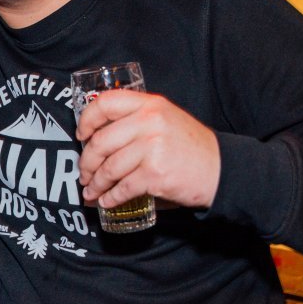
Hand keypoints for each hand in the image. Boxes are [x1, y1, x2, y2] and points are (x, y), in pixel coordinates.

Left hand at [75, 90, 220, 209]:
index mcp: (150, 104)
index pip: (105, 103)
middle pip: (101, 141)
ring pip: (109, 167)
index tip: (81, 136)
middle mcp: (149, 122)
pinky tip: (107, 200)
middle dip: (86, 162)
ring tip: (92, 191)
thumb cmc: (190, 146)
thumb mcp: (166, 119)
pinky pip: (123, 187)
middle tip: (83, 173)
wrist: (221, 169)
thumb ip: (137, 119)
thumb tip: (97, 136)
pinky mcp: (155, 174)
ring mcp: (152, 148)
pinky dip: (111, 197)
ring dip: (95, 184)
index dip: (86, 120)